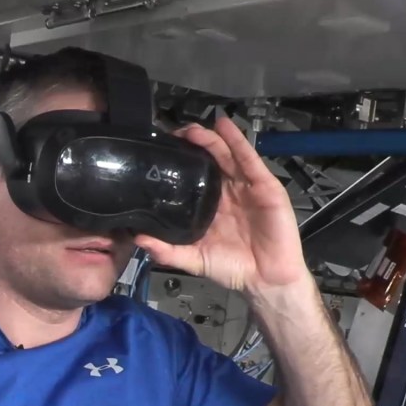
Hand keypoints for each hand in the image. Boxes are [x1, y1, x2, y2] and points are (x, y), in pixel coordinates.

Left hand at [135, 115, 310, 300]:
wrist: (267, 279)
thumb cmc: (234, 269)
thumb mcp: (194, 260)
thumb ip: (168, 251)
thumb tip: (139, 240)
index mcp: (211, 206)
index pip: (193, 176)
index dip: (180, 162)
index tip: (160, 150)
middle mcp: (228, 192)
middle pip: (209, 160)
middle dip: (193, 144)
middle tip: (173, 133)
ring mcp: (246, 187)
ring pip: (227, 155)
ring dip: (210, 138)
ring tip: (193, 128)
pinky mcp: (265, 186)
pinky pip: (249, 159)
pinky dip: (237, 141)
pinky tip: (225, 125)